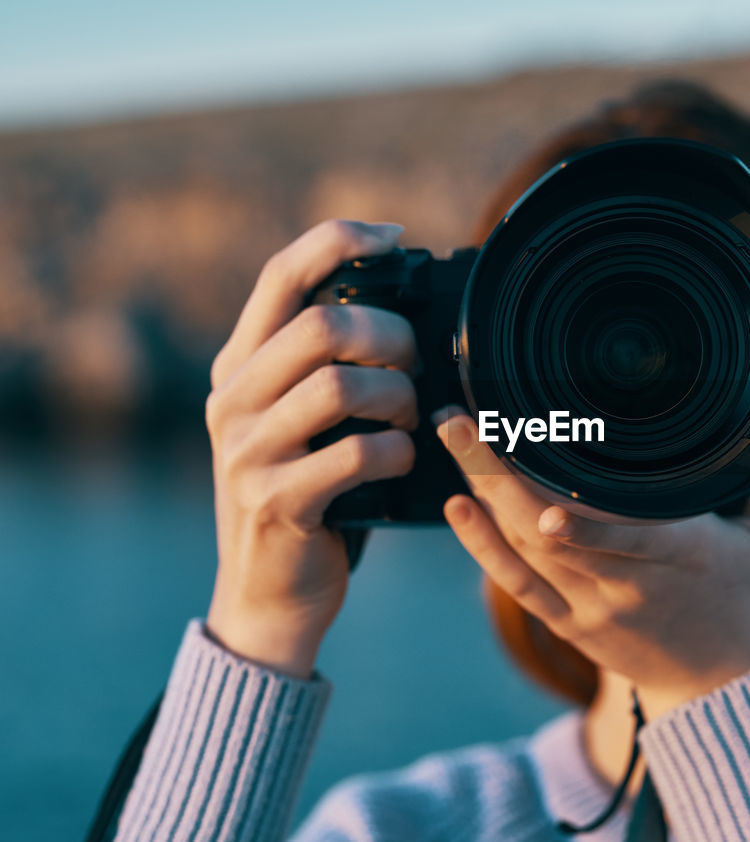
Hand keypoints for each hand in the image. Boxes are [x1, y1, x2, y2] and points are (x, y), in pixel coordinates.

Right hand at [205, 220, 417, 677]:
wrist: (269, 596)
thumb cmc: (311, 496)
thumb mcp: (303, 424)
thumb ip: (329, 369)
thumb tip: (410, 312)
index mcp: (240, 367)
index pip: (281, 274)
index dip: (339, 241)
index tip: (395, 238)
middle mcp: (232, 400)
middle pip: (322, 326)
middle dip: (391, 336)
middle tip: (418, 364)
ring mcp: (247, 452)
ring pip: (342, 386)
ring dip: (400, 399)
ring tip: (412, 421)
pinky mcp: (276, 501)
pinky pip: (357, 455)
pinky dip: (398, 454)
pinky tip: (404, 464)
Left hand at [434, 412, 749, 718]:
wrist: (715, 680)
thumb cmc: (743, 591)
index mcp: (679, 554)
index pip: (624, 533)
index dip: (580, 518)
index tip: (539, 473)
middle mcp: (627, 584)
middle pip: (550, 531)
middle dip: (498, 472)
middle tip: (461, 419)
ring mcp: (590, 607)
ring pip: (524, 552)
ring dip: (482, 493)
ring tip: (453, 438)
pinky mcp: (566, 623)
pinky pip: (517, 585)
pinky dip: (482, 547)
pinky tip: (457, 507)